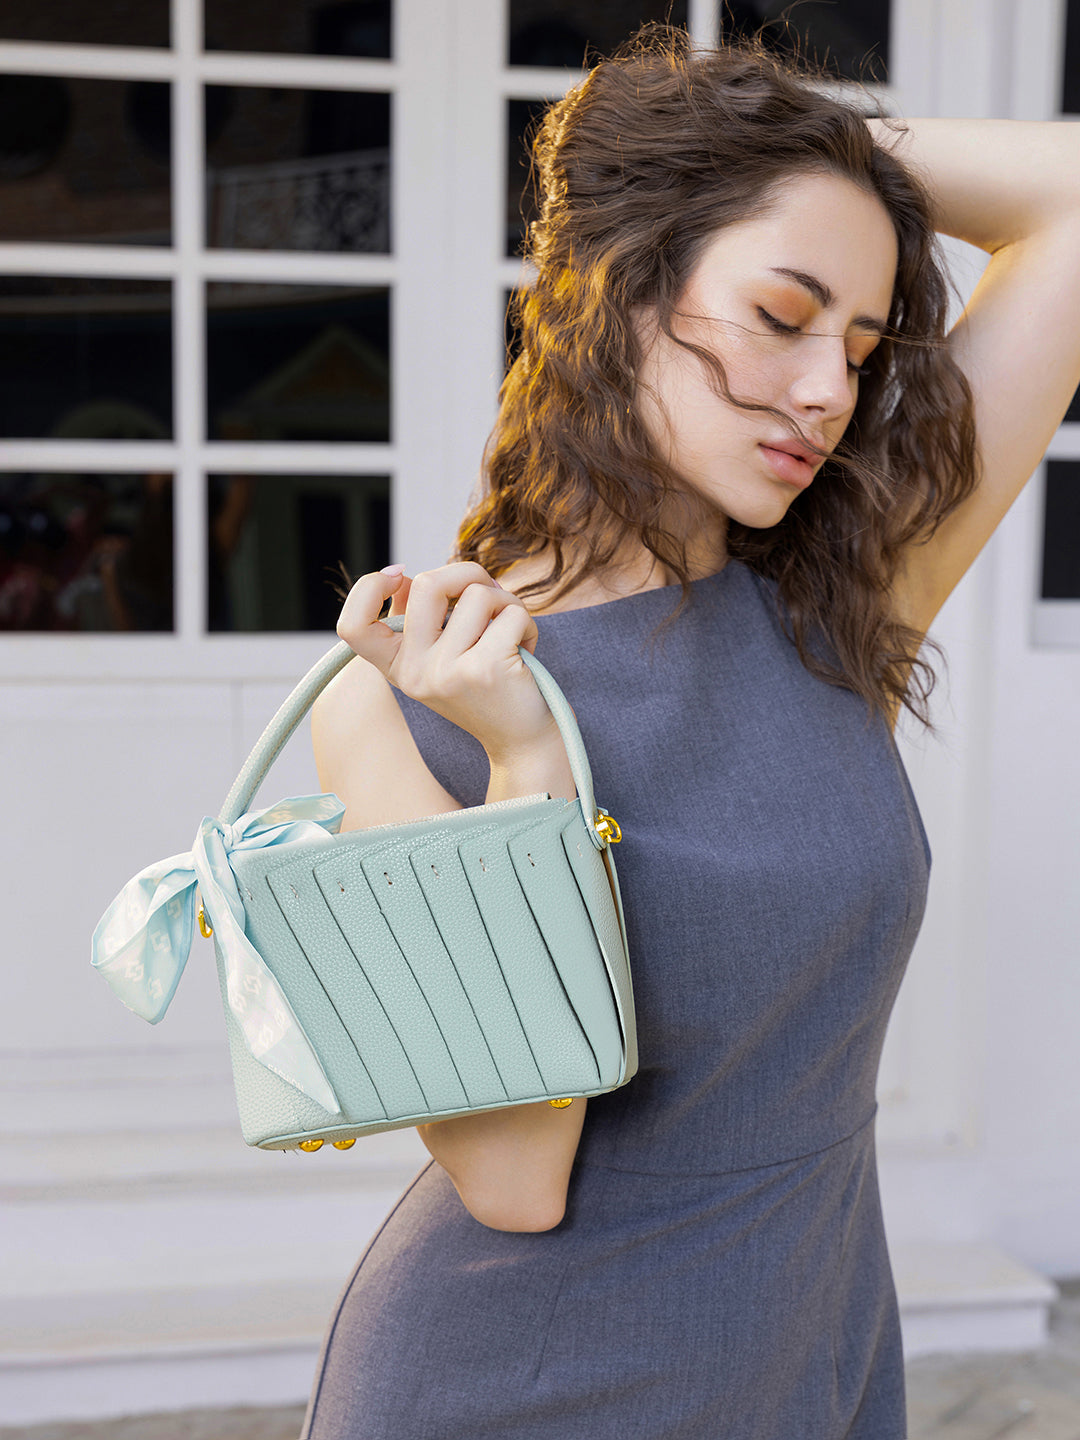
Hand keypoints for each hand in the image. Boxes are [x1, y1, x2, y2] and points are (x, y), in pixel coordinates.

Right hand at [335, 562, 562, 765]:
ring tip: (512, 632)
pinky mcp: (485, 669)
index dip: (367, 588)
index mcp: (397, 667)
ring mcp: (447, 672)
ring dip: (506, 603)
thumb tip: (402, 577)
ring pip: (477, 594)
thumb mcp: (440, 658)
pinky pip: (510, 613)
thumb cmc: (485, 688)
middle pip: (427, 584)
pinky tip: (524, 647)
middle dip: (468, 573)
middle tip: (490, 593)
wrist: (521, 741)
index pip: (353, 626)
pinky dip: (526, 622)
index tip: (398, 575)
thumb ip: (418, 617)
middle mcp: (415, 672)